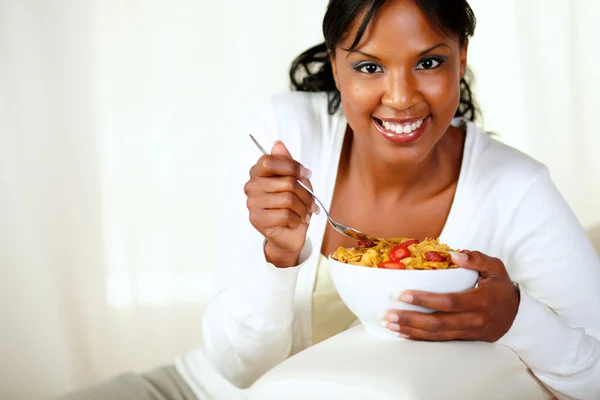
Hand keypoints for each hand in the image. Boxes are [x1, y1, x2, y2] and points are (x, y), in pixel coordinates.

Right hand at [244, 141, 318, 267]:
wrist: (288, 235)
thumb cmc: (292, 206)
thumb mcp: (295, 182)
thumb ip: (287, 163)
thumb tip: (278, 144)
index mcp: (258, 173)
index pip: (270, 161)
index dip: (292, 166)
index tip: (306, 174)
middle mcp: (251, 186)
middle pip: (286, 182)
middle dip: (305, 193)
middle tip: (309, 201)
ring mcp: (252, 204)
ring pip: (288, 199)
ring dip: (302, 208)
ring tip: (303, 213)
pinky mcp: (257, 219)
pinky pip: (285, 215)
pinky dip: (297, 220)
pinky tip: (295, 222)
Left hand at [382, 251, 519, 341]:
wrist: (518, 317)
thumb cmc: (501, 288)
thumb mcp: (495, 268)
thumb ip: (476, 259)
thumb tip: (454, 254)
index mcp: (480, 300)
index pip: (448, 301)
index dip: (424, 299)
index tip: (402, 294)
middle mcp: (473, 320)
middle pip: (438, 323)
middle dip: (410, 319)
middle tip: (387, 313)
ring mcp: (468, 333)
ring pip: (436, 335)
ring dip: (410, 330)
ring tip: (388, 323)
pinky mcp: (463, 340)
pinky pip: (438, 341)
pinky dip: (418, 338)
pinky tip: (401, 333)